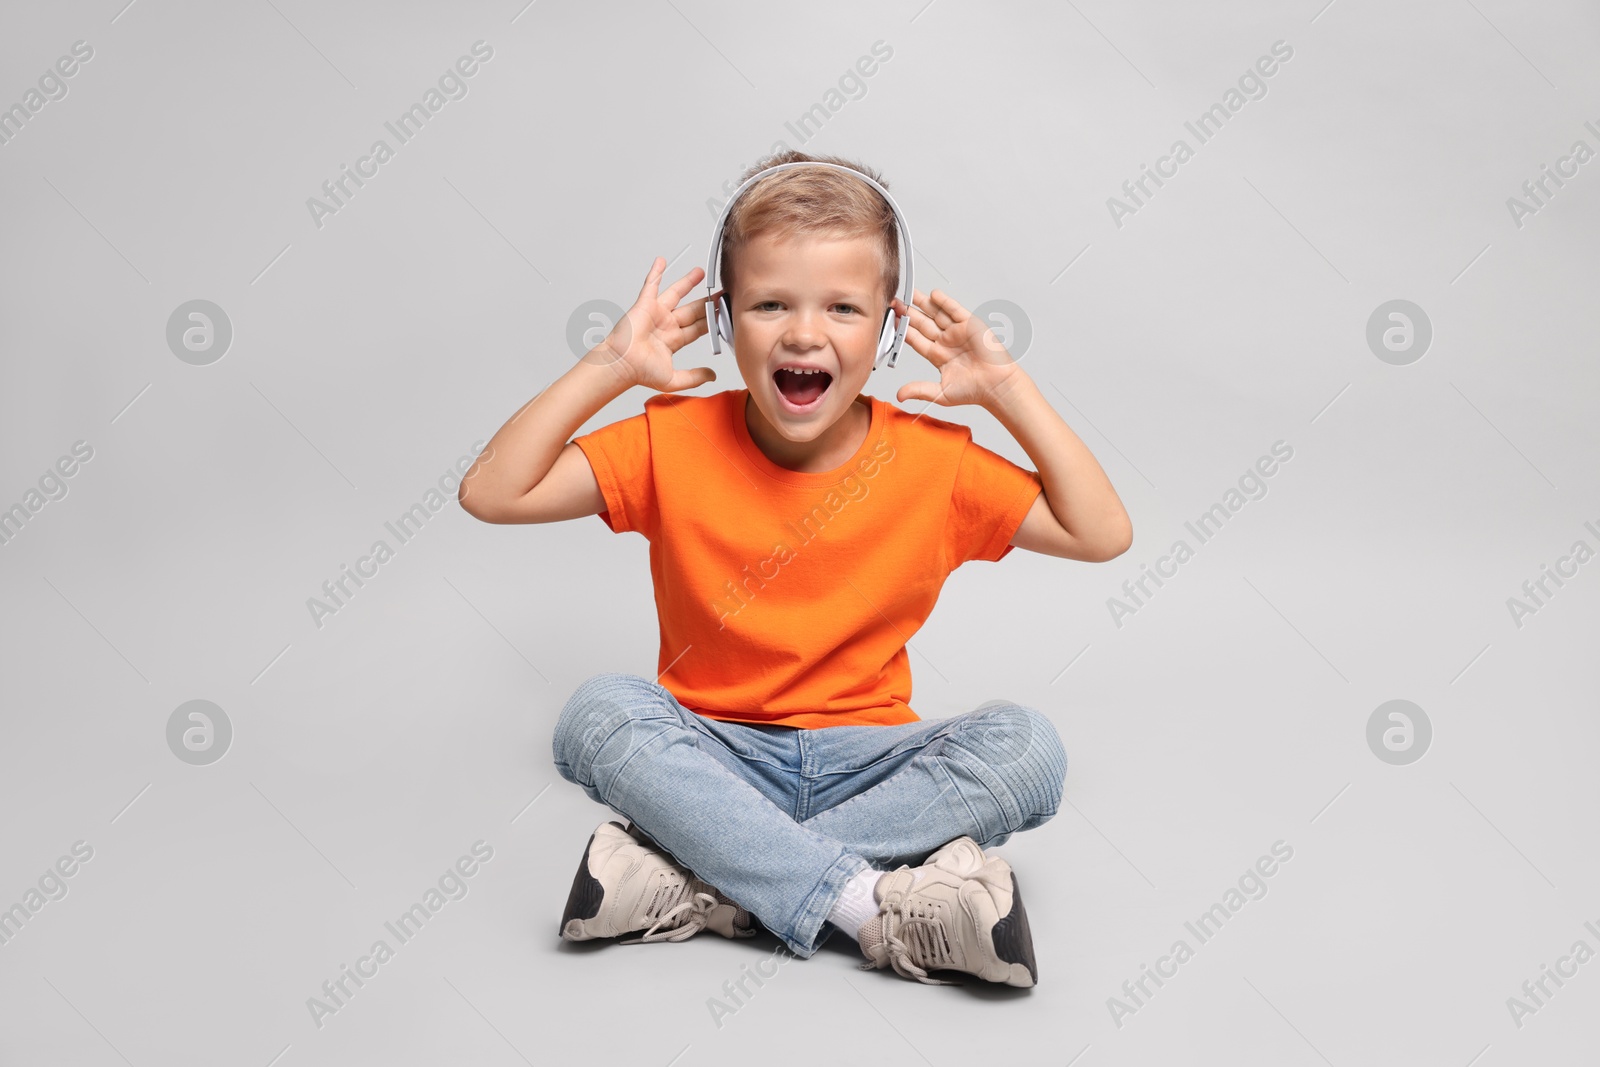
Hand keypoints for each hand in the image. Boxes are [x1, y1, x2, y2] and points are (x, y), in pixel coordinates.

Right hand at [587, 257, 714, 392]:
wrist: (622, 364)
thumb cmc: (640, 372)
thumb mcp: (674, 379)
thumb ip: (695, 377)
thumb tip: (713, 376)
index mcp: (673, 341)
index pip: (698, 328)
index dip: (712, 320)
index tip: (724, 313)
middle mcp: (666, 325)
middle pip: (692, 310)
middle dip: (707, 302)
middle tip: (721, 293)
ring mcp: (656, 313)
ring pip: (676, 293)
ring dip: (687, 282)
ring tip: (700, 272)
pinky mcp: (645, 304)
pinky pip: (651, 285)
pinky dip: (656, 272)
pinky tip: (661, 261)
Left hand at [892, 289, 1026, 409]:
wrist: (996, 386)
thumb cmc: (974, 391)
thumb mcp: (940, 393)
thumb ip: (919, 390)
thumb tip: (899, 395)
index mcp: (937, 355)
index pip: (915, 339)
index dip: (903, 330)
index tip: (891, 321)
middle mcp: (946, 341)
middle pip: (923, 323)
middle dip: (909, 313)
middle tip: (896, 302)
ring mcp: (957, 332)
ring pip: (936, 314)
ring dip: (924, 304)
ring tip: (911, 294)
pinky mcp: (970, 325)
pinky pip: (955, 310)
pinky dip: (944, 302)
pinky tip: (933, 295)